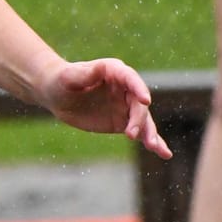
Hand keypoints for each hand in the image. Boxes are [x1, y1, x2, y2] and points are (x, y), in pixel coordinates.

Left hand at [37, 58, 170, 157]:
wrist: (57, 94)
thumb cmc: (63, 80)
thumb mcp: (71, 76)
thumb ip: (88, 73)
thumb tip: (102, 68)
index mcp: (116, 72)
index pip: (131, 79)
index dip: (139, 89)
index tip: (146, 100)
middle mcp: (127, 89)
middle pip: (139, 104)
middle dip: (139, 119)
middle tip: (130, 134)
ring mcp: (126, 107)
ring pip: (144, 120)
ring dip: (150, 133)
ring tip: (154, 147)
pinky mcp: (123, 122)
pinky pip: (141, 132)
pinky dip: (153, 142)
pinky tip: (164, 153)